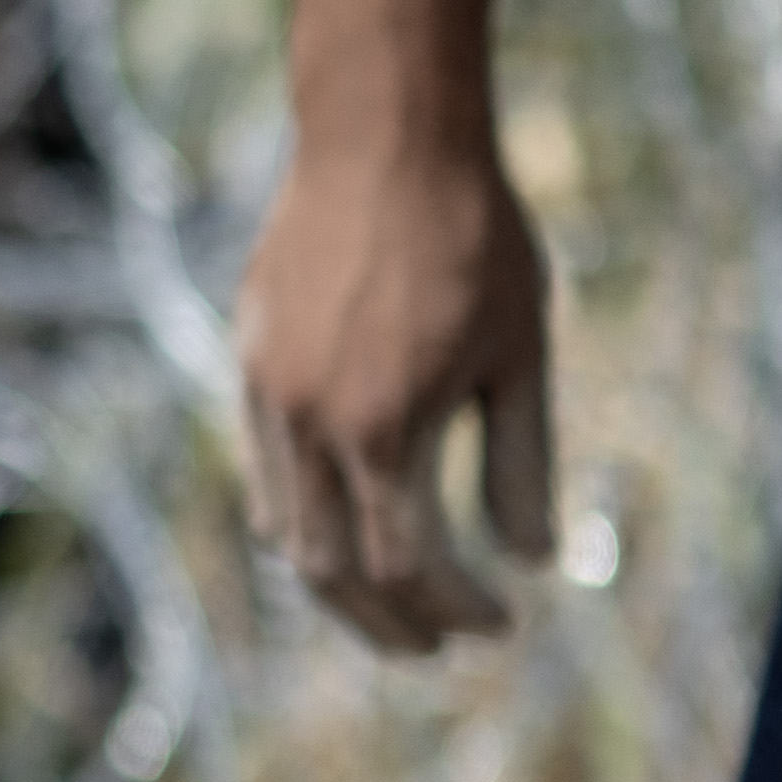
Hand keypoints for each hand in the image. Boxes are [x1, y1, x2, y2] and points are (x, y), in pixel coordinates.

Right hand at [230, 126, 557, 651]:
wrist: (383, 134)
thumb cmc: (473, 237)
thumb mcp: (520, 355)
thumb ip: (521, 465)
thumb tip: (533, 562)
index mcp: (383, 431)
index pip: (409, 565)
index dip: (456, 609)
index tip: (502, 625)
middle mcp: (310, 425)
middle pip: (329, 572)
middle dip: (385, 622)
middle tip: (434, 648)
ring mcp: (266, 393)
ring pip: (284, 529)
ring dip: (335, 580)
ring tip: (385, 600)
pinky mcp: (248, 360)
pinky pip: (266, 469)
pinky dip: (301, 517)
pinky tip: (343, 516)